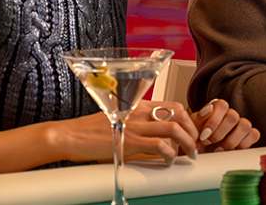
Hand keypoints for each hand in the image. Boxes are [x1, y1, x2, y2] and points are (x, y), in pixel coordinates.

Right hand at [47, 110, 198, 164]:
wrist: (69, 135)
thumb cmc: (90, 131)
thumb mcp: (118, 121)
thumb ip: (136, 125)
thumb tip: (154, 138)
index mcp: (137, 105)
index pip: (173, 106)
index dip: (188, 120)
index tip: (191, 133)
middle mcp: (139, 111)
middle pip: (179, 114)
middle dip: (193, 131)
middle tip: (196, 145)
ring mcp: (135, 125)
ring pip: (174, 129)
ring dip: (187, 143)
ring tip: (189, 154)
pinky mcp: (130, 141)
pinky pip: (160, 145)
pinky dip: (170, 154)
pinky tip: (169, 161)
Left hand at [189, 98, 260, 151]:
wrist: (200, 157)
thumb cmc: (196, 142)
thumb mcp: (191, 130)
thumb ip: (197, 119)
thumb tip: (208, 109)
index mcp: (217, 109)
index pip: (222, 105)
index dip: (213, 121)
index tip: (203, 136)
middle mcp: (231, 115)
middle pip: (233, 116)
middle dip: (219, 133)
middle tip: (209, 144)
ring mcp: (241, 125)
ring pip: (245, 125)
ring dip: (231, 140)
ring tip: (219, 150)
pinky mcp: (250, 136)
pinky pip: (254, 134)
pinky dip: (243, 144)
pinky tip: (230, 152)